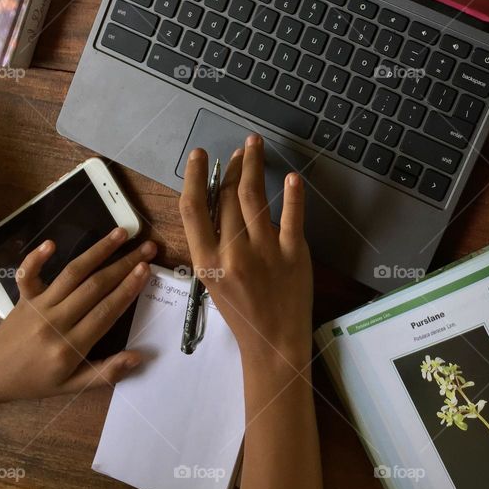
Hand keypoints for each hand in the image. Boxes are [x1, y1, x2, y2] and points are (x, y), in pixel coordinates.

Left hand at [0, 228, 156, 402]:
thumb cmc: (35, 381)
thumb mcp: (72, 387)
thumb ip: (106, 373)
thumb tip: (139, 357)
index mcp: (70, 347)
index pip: (106, 312)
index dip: (127, 289)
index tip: (145, 270)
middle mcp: (55, 322)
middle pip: (95, 287)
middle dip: (123, 265)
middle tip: (146, 249)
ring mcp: (38, 306)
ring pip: (72, 273)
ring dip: (98, 250)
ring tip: (120, 233)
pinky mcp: (24, 297)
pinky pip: (28, 274)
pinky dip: (37, 258)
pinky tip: (53, 242)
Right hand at [179, 137, 312, 369]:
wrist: (273, 342)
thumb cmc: (241, 311)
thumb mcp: (213, 279)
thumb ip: (214, 243)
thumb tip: (219, 200)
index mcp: (207, 260)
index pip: (194, 208)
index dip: (196, 177)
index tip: (201, 155)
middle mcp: (232, 253)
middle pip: (228, 198)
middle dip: (233, 166)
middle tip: (240, 149)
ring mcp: (265, 253)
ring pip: (254, 199)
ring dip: (254, 166)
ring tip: (255, 145)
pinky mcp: (294, 255)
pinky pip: (292, 218)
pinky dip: (292, 195)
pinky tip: (291, 176)